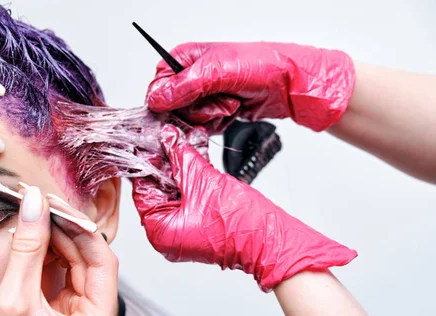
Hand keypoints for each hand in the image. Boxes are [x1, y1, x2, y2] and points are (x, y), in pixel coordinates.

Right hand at [0, 187, 118, 315]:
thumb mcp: (13, 298)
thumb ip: (28, 247)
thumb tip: (35, 203)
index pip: (103, 265)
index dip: (81, 230)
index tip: (57, 205)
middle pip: (90, 263)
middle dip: (66, 233)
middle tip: (42, 205)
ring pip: (76, 267)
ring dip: (56, 242)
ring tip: (36, 216)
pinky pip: (62, 277)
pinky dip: (48, 257)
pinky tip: (35, 237)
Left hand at [132, 125, 356, 290]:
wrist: (272, 240)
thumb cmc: (240, 225)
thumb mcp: (203, 181)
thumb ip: (181, 157)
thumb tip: (167, 138)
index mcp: (159, 231)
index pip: (142, 190)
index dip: (146, 161)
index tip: (147, 140)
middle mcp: (168, 233)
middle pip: (158, 187)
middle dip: (165, 158)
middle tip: (166, 133)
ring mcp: (185, 228)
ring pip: (176, 187)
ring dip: (182, 161)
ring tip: (183, 135)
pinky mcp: (200, 221)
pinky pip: (191, 193)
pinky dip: (194, 173)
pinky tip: (196, 147)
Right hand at [146, 42, 354, 132]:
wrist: (288, 83)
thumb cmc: (259, 66)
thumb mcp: (217, 71)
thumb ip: (183, 86)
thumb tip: (156, 98)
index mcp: (184, 59)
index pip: (158, 85)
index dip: (168, 100)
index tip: (185, 104)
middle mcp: (191, 76)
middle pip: (172, 107)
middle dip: (198, 109)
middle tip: (219, 100)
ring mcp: (203, 95)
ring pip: (188, 119)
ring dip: (212, 116)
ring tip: (231, 103)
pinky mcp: (213, 110)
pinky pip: (203, 127)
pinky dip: (219, 123)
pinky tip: (232, 112)